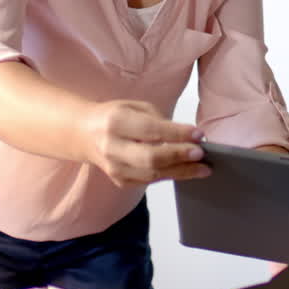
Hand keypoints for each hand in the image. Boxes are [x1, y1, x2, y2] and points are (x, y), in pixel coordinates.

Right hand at [77, 100, 208, 186]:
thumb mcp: (135, 107)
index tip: (198, 134)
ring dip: (181, 171)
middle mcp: (112, 147)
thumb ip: (159, 120)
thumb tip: (187, 136)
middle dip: (179, 156)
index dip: (177, 133)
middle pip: (150, 158)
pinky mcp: (120, 181)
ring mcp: (115, 168)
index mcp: (115, 122)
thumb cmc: (115, 117)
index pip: (151, 130)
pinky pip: (150, 181)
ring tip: (203, 168)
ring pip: (153, 174)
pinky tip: (186, 171)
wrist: (85, 135)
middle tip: (201, 154)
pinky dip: (170, 176)